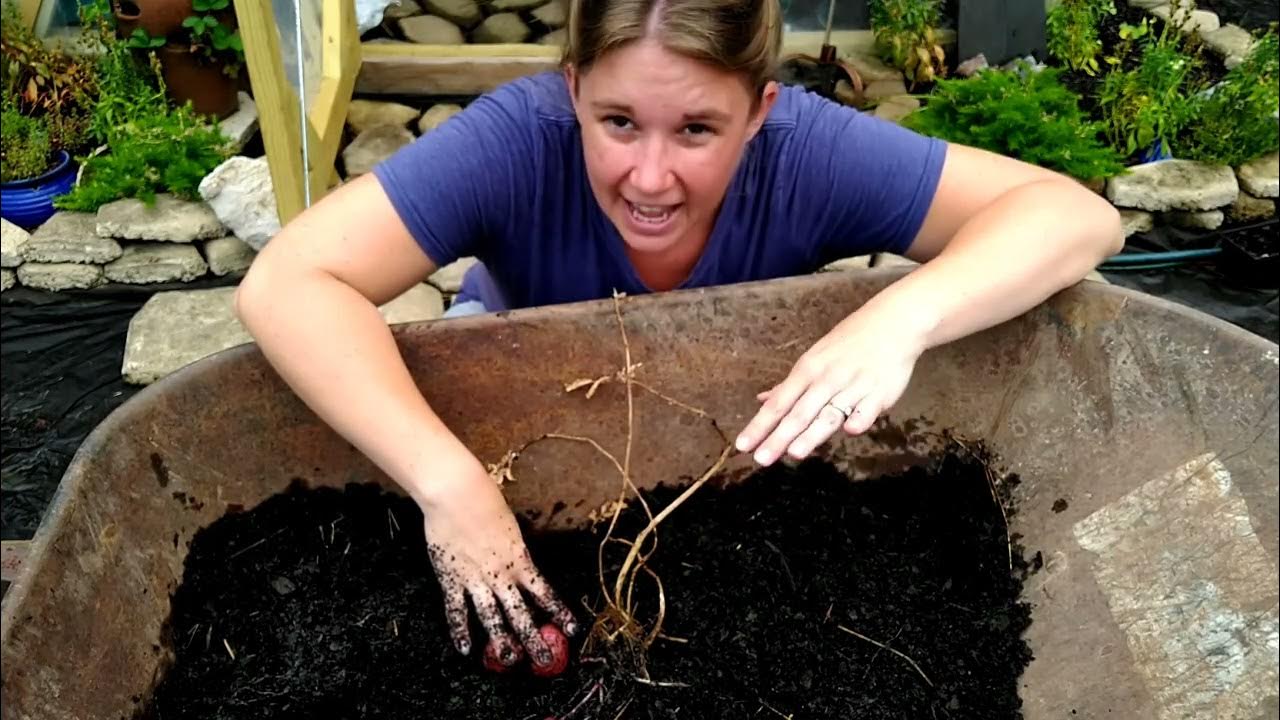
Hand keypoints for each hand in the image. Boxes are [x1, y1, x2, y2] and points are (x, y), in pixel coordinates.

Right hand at [416, 458, 577, 667]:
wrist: (457, 494)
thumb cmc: (486, 500)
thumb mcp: (509, 528)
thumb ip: (513, 551)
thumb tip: (518, 565)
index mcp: (519, 559)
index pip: (543, 592)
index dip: (558, 612)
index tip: (572, 628)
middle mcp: (500, 574)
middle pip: (520, 612)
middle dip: (533, 638)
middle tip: (543, 660)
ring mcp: (475, 579)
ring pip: (491, 616)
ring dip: (500, 640)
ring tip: (508, 660)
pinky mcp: (451, 579)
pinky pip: (457, 610)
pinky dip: (460, 630)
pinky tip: (465, 648)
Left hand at [734, 305, 925, 465]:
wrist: (893, 324)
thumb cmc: (848, 343)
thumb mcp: (814, 358)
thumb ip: (789, 386)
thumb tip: (762, 402)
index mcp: (808, 370)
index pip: (778, 403)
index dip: (760, 425)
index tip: (743, 445)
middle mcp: (827, 379)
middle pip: (800, 413)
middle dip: (779, 437)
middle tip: (761, 459)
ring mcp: (854, 386)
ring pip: (830, 414)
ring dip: (812, 434)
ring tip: (794, 453)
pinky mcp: (881, 392)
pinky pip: (868, 409)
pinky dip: (859, 419)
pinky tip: (850, 431)